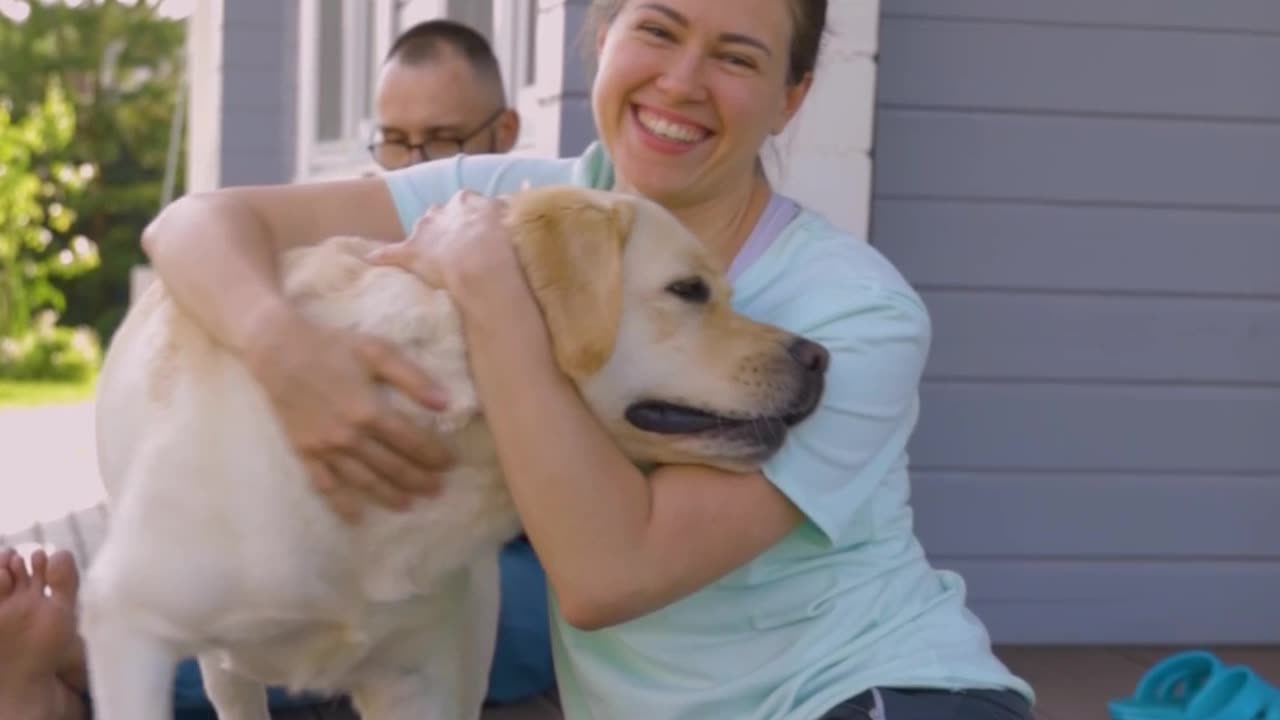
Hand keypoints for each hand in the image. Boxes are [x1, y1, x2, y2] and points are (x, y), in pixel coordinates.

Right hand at [244, 304, 455, 522]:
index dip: (434, 455)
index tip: (451, 464)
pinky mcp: (304, 452)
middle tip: (437, 490)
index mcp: (370, 411)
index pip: (412, 442)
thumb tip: (446, 403)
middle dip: (418, 480)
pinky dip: (341, 504)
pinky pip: (325, 484)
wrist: (277, 351)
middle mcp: (349, 436)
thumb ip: (413, 378)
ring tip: (409, 505)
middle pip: (392, 466)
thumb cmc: (332, 347)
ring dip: (388, 496)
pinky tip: (356, 518)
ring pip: (364, 480)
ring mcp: (325, 448)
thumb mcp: (377, 352)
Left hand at [366, 190, 522, 307]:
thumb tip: (529, 184)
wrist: (485, 270)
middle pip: (441, 214)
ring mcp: (425, 230)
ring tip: (431, 258)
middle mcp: (444, 209)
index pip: (468, 202)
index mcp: (470, 200)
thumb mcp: (519, 219)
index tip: (480, 232)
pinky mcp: (410, 252)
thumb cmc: (507, 249)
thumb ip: (519, 202)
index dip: (473, 219)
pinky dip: (382, 256)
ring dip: (424, 240)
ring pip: (420, 229)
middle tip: (458, 247)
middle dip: (447, 227)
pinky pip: (389, 253)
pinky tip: (373, 259)